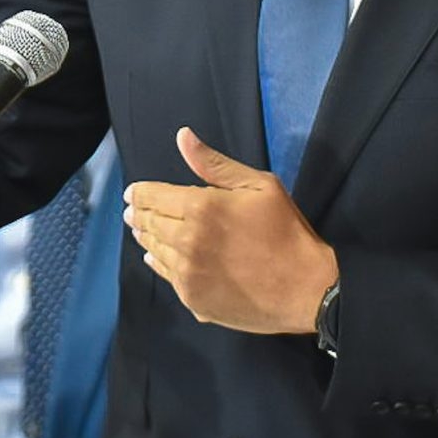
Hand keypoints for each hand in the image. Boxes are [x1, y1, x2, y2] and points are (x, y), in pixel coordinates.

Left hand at [123, 128, 338, 333]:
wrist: (306, 289)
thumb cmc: (286, 231)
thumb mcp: (258, 186)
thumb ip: (214, 164)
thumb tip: (183, 137)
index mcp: (200, 208)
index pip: (153, 196)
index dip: (139, 193)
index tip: (132, 193)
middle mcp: (186, 242)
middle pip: (148, 224)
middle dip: (138, 214)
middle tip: (133, 211)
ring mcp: (187, 274)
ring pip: (154, 251)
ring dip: (146, 237)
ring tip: (142, 231)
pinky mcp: (193, 299)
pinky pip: (166, 277)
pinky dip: (159, 263)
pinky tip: (157, 258)